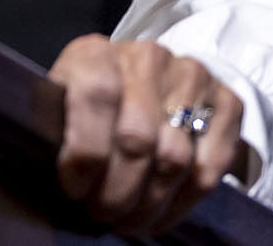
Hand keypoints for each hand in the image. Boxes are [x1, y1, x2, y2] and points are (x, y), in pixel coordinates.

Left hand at [48, 34, 248, 238]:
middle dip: (117, 192)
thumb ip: (57, 131)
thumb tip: (45, 175)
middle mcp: (147, 57)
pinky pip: (209, 167)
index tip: (75, 189)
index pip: (97, 96)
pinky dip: (183, 202)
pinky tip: (161, 212)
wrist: (146, 81)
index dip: (86, 153)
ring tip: (129, 220)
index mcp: (96, 53)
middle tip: (104, 214)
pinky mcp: (226, 102)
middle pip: (137, 138)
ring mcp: (192, 76)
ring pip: (174, 159)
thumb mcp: (61, 107)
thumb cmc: (90, 105)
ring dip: (149, 204)